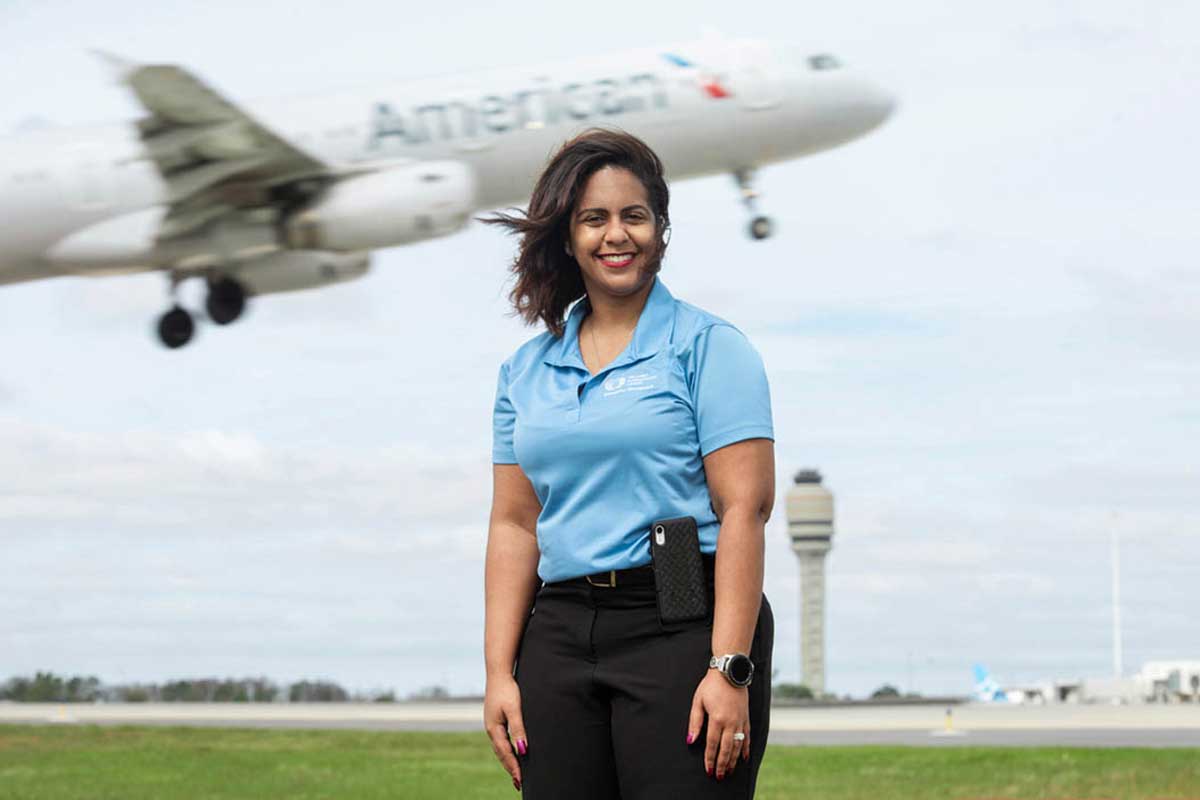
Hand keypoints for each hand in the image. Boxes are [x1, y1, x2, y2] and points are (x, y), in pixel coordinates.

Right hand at [484, 675, 526, 790]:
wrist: (498, 672)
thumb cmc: (507, 689)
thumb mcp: (514, 710)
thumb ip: (518, 729)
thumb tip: (522, 750)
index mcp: (494, 729)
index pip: (505, 753)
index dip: (513, 767)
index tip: (520, 780)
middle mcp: (491, 729)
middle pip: (501, 754)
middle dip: (510, 768)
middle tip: (518, 783)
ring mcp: (492, 724)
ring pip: (500, 748)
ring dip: (507, 760)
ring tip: (515, 772)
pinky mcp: (495, 719)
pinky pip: (500, 740)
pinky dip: (506, 750)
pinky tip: (511, 751)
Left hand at [687, 669, 749, 779]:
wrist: (730, 672)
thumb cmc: (711, 685)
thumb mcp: (698, 701)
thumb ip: (695, 722)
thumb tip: (691, 740)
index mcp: (717, 719)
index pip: (713, 744)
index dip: (710, 759)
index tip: (709, 770)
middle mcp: (731, 722)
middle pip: (726, 749)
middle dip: (722, 764)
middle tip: (719, 776)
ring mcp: (740, 721)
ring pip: (738, 746)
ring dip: (733, 760)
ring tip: (729, 771)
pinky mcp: (746, 718)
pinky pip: (747, 737)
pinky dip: (746, 749)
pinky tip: (743, 758)